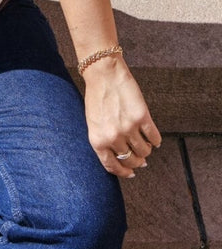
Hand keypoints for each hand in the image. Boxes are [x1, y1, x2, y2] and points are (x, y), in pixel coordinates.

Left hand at [82, 57, 161, 178]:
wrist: (104, 74)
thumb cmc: (96, 98)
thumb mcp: (93, 124)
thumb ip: (104, 141)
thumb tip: (122, 157)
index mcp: (97, 140)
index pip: (112, 166)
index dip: (123, 172)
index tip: (131, 174)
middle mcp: (113, 137)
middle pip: (131, 160)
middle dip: (137, 161)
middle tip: (141, 158)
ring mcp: (128, 128)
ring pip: (145, 151)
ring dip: (147, 150)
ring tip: (146, 145)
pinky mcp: (142, 118)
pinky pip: (154, 138)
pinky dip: (156, 141)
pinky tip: (154, 139)